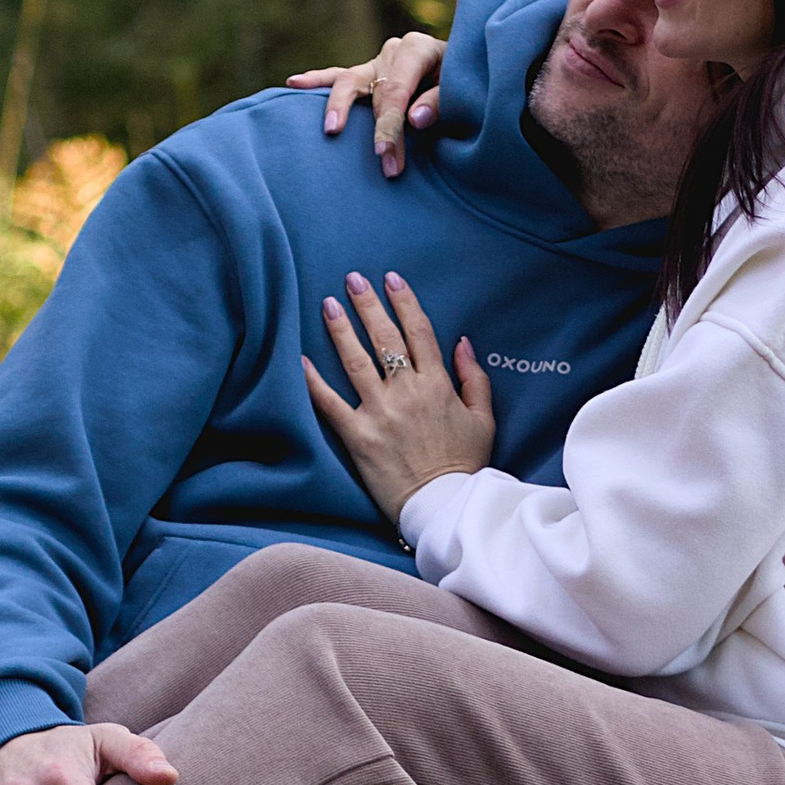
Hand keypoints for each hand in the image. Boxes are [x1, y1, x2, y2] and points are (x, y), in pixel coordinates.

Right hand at [285, 30, 450, 176]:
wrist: (469, 71)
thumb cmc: (466, 85)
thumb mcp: (462, 91)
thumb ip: (440, 102)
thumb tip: (414, 119)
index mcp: (418, 49)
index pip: (397, 92)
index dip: (391, 127)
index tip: (388, 159)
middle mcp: (394, 50)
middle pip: (375, 92)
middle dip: (378, 131)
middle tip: (382, 165)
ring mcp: (378, 61)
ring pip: (349, 81)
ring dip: (338, 106)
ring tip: (331, 129)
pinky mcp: (368, 71)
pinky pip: (339, 76)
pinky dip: (317, 81)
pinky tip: (293, 83)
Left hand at [302, 267, 495, 526]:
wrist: (444, 506)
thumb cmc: (465, 464)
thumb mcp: (483, 419)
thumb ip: (475, 378)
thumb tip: (462, 342)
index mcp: (438, 385)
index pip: (419, 332)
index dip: (404, 301)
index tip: (391, 279)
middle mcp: (408, 393)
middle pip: (385, 338)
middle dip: (368, 304)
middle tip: (353, 278)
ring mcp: (380, 413)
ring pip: (356, 361)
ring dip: (340, 330)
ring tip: (328, 304)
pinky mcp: (358, 436)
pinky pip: (330, 403)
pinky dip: (313, 381)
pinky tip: (300, 358)